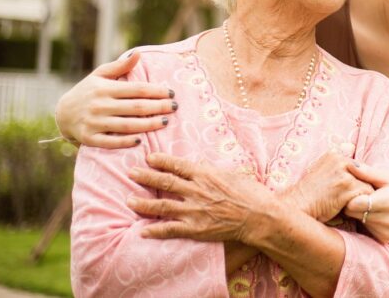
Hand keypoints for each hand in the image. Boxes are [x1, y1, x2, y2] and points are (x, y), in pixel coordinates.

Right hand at [56, 52, 176, 147]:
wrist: (62, 114)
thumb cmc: (88, 91)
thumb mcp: (100, 75)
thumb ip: (120, 66)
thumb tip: (138, 53)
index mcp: (105, 88)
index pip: (136, 89)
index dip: (156, 91)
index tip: (171, 93)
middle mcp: (100, 105)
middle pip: (135, 107)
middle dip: (158, 107)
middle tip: (175, 107)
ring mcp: (94, 122)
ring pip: (127, 125)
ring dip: (148, 124)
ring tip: (165, 122)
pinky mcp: (89, 138)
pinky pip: (110, 142)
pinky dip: (126, 142)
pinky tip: (141, 140)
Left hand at [127, 152, 276, 243]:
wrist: (259, 216)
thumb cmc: (251, 192)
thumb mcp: (232, 173)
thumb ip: (212, 170)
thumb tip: (198, 165)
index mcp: (206, 174)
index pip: (177, 165)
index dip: (161, 161)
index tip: (148, 157)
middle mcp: (196, 190)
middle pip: (165, 182)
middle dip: (145, 176)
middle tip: (130, 172)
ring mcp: (194, 210)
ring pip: (162, 205)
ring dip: (144, 202)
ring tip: (129, 200)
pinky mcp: (195, 229)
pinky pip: (170, 229)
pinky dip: (155, 231)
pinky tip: (142, 232)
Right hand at [284, 151, 373, 222]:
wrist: (296, 207)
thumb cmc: (307, 195)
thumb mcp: (319, 171)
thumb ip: (337, 165)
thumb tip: (352, 148)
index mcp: (334, 154)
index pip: (357, 166)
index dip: (355, 180)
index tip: (345, 191)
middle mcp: (340, 159)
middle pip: (365, 175)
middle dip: (360, 188)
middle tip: (348, 200)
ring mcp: (344, 172)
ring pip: (367, 185)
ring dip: (361, 197)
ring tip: (347, 205)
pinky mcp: (348, 186)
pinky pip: (366, 195)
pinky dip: (361, 205)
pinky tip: (348, 210)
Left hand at [343, 162, 388, 247]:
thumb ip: (368, 172)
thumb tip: (349, 165)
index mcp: (388, 201)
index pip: (355, 204)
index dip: (350, 196)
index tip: (354, 189)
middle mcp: (388, 219)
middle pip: (354, 213)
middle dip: (353, 204)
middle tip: (361, 195)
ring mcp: (386, 231)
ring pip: (359, 221)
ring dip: (360, 213)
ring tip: (371, 204)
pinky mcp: (385, 238)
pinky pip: (366, 228)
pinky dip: (368, 221)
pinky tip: (377, 214)